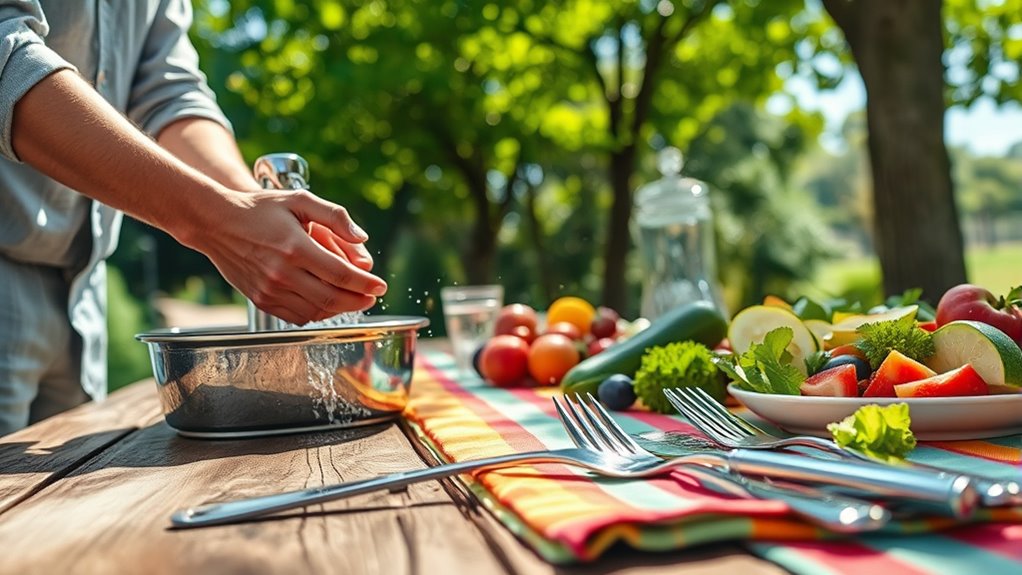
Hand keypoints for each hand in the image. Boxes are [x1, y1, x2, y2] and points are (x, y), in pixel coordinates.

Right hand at [188, 187, 387, 324]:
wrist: (215, 222)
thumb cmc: (259, 208)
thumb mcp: (299, 199)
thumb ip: (334, 216)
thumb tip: (362, 238)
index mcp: (295, 247)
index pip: (341, 274)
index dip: (366, 283)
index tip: (380, 286)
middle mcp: (282, 272)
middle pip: (332, 298)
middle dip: (359, 300)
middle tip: (371, 297)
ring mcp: (270, 290)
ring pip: (316, 311)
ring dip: (340, 309)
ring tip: (353, 299)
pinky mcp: (261, 300)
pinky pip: (297, 316)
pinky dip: (317, 314)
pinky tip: (326, 303)